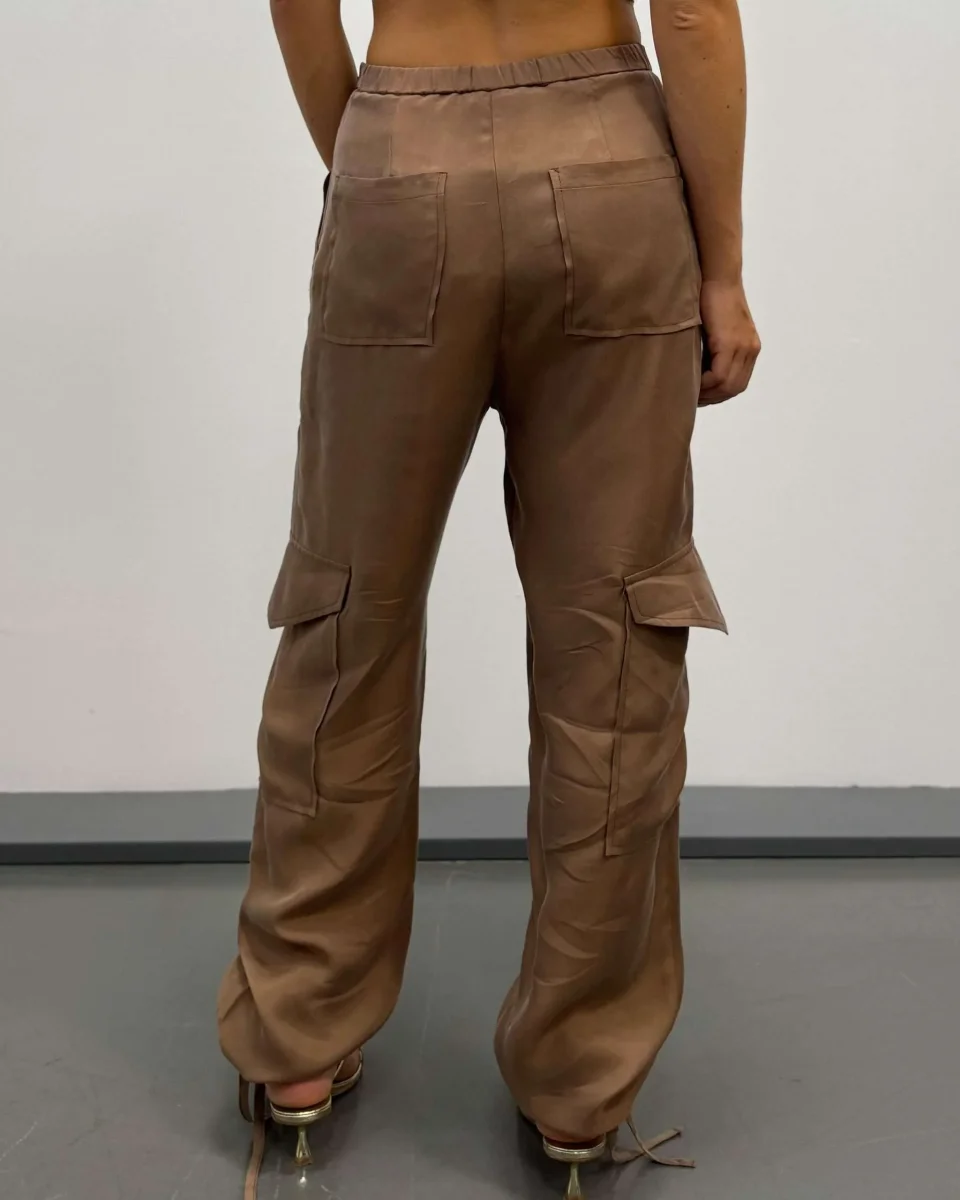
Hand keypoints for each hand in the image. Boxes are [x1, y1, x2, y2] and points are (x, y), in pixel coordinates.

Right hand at [698, 279, 760, 404]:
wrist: (717, 277)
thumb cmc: (712, 298)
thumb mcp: (718, 329)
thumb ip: (716, 349)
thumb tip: (700, 371)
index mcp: (750, 348)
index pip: (738, 383)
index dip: (719, 394)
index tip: (700, 396)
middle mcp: (751, 349)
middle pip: (734, 388)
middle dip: (712, 398)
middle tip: (692, 399)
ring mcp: (743, 346)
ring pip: (727, 385)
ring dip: (707, 393)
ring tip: (690, 392)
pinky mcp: (730, 343)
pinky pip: (719, 375)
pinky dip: (705, 383)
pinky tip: (692, 381)